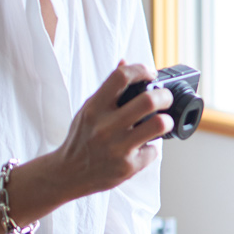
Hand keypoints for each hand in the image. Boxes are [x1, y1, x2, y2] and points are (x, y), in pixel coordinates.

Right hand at [49, 62, 170, 200]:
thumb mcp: (88, 109)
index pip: (120, 77)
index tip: (150, 74)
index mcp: (94, 108)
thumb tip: (125, 61)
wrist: (67, 173)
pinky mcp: (127, 167)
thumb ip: (108, 89)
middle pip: (148, 100)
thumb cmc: (81, 137)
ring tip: (163, 121)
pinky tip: (142, 147)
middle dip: (165, 96)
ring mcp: (117, 148)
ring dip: (166, 121)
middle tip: (166, 98)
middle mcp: (105, 127)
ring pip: (158, 125)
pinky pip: (153, 151)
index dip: (141, 69)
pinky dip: (151, 148)